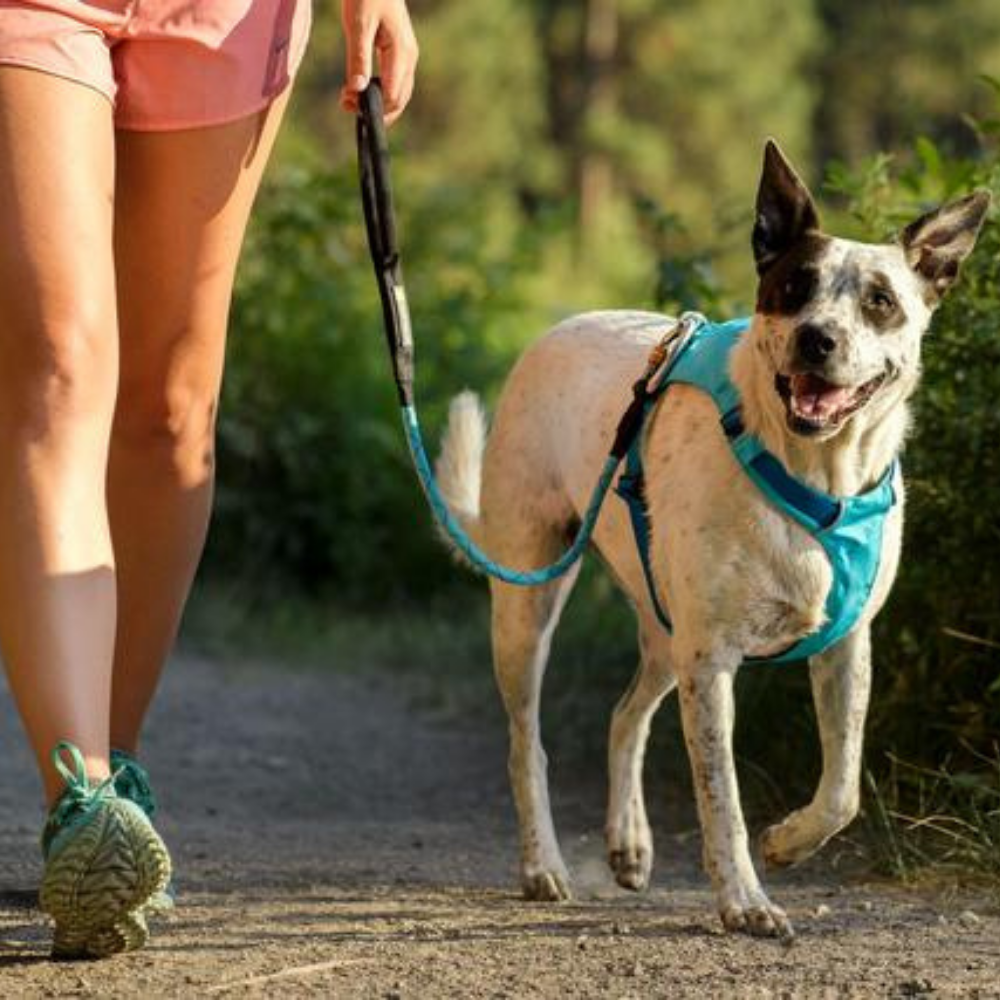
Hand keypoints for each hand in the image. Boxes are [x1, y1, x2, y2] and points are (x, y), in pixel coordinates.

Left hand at [339, 0, 417, 125]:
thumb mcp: (357, 25)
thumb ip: (358, 58)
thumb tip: (357, 90)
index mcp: (401, 52)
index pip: (393, 95)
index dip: (372, 107)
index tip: (347, 103)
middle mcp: (409, 57)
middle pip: (399, 100)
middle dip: (376, 110)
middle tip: (346, 105)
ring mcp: (407, 56)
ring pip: (399, 94)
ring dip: (378, 103)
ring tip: (351, 98)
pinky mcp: (401, 53)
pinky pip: (396, 82)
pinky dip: (381, 91)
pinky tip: (363, 87)